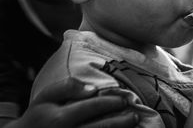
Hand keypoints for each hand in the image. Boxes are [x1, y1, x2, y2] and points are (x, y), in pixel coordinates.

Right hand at [5, 78, 138, 127]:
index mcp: (60, 118)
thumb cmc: (39, 115)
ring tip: (133, 124)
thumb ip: (68, 87)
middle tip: (135, 114)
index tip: (125, 99)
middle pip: (101, 127)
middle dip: (122, 121)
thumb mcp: (46, 97)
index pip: (93, 107)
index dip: (112, 102)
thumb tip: (93, 89)